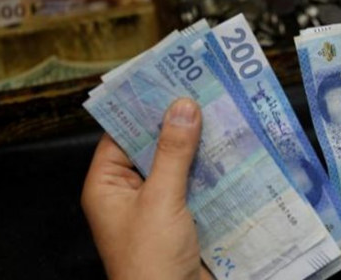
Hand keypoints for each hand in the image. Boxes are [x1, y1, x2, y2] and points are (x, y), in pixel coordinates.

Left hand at [81, 98, 211, 279]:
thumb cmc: (150, 259)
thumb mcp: (161, 199)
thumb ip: (173, 153)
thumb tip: (183, 107)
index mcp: (108, 185)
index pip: (122, 133)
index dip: (145, 107)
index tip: (171, 80)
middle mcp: (130, 191)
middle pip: (154, 147)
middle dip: (180, 124)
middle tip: (205, 92)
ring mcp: (158, 205)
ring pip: (178, 165)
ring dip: (200, 147)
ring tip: (224, 115)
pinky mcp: (183, 217)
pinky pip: (196, 185)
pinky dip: (212, 170)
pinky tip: (232, 152)